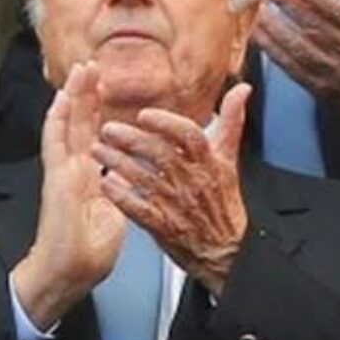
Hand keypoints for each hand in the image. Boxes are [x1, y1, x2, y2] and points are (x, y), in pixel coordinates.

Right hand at [12, 62, 126, 329]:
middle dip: (87, 94)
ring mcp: (62, 172)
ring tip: (80, 71)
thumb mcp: (115, 216)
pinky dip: (57, 120)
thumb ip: (119, 192)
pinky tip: (62, 100)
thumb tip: (128, 181)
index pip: (93, 136)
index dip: (98, 111)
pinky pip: (54, 144)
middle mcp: (73, 170)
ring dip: (72, 97)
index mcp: (88, 177)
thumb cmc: (87, 253)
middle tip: (92, 66)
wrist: (68, 272)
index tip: (105, 88)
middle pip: (80, 124)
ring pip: (66, 126)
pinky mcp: (56, 179)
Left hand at [91, 83, 252, 295]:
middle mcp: (192, 181)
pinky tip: (105, 183)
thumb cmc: (222, 202)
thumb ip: (231, 122)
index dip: (167, 124)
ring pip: (145, 179)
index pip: (190, 136)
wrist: (226, 250)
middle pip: (160, 154)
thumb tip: (241, 89)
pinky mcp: (163, 226)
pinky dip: (121, 196)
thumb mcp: (229, 160)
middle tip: (108, 130)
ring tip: (98, 151)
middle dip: (131, 140)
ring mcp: (177, 204)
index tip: (145, 115)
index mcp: (209, 163)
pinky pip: (139, 209)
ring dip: (118, 163)